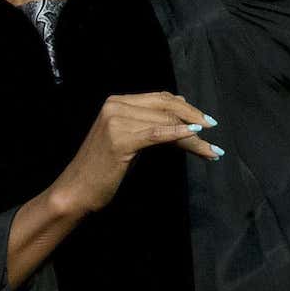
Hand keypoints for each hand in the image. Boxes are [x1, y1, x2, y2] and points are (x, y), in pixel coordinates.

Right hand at [49, 92, 219, 216]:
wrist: (75, 191)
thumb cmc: (101, 170)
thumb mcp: (128, 141)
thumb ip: (149, 125)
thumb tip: (183, 114)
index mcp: (117, 102)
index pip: (160, 99)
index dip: (186, 109)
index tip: (206, 122)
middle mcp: (116, 105)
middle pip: (166, 106)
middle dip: (194, 117)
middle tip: (214, 131)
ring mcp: (116, 120)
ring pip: (165, 122)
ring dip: (193, 136)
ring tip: (210, 149)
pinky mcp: (120, 139)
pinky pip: (156, 134)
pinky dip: (178, 134)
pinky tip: (195, 136)